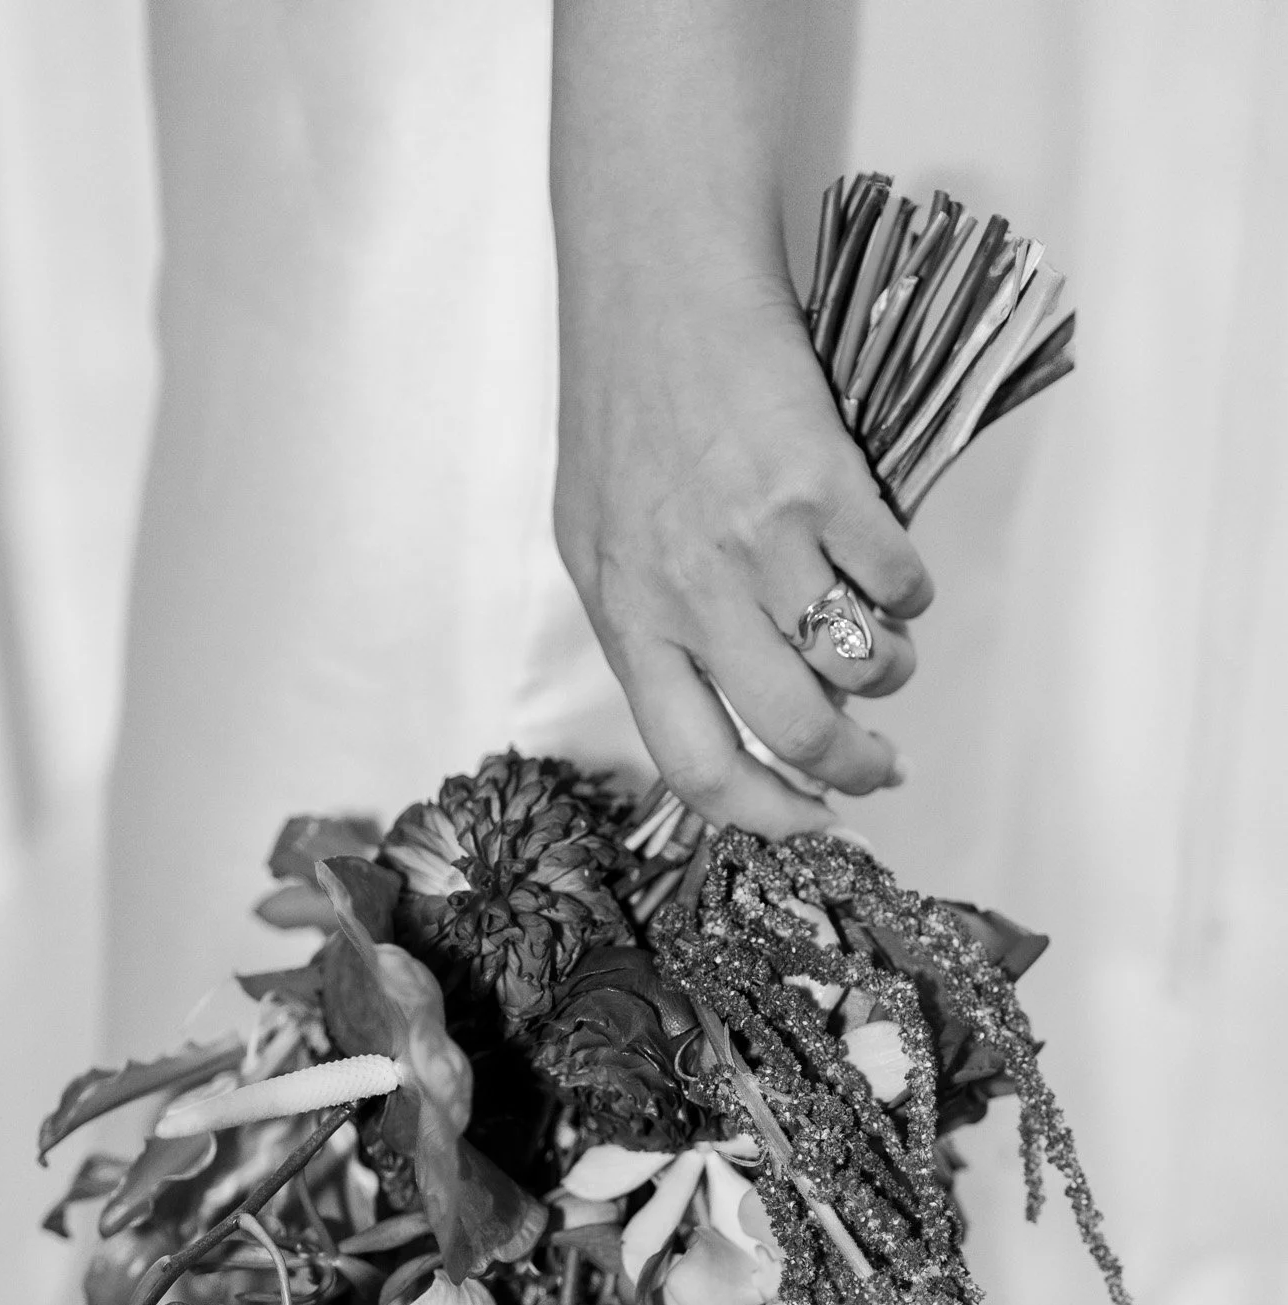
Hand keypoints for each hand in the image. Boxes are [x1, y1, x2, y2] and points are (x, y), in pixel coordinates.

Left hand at [554, 260, 933, 837]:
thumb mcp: (598, 540)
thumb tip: (730, 713)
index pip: (695, 765)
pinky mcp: (825, 484)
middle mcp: (690, 594)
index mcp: (626, 617)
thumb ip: (654, 627)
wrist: (657, 277)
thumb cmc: (623, 406)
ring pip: (860, 664)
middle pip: (796, 732)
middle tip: (880, 763)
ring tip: (884, 650)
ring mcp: (759, 542)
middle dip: (855, 766)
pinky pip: (899, 584)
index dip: (765, 815)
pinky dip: (911, 594)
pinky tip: (893, 572)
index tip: (812, 822)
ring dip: (889, 673)